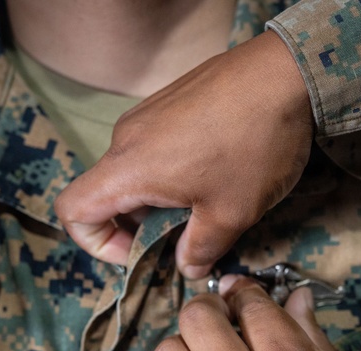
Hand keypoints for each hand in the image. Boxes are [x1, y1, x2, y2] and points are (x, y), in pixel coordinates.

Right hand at [54, 30, 312, 278]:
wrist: (288, 72)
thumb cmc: (254, 146)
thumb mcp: (231, 214)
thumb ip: (201, 250)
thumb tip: (188, 268)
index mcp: (128, 168)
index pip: (72, 210)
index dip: (97, 244)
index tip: (141, 252)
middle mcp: (126, 138)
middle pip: (107, 194)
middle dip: (139, 227)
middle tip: (186, 238)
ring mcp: (147, 115)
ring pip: (134, 172)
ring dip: (160, 200)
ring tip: (208, 205)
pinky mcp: (170, 102)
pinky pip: (154, 148)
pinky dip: (173, 173)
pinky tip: (216, 174)